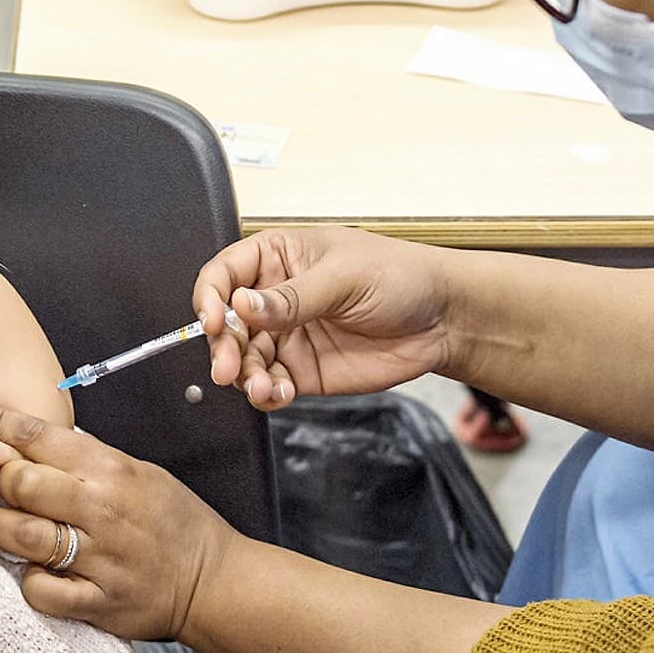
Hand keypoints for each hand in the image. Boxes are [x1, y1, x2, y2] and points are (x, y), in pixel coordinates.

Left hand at [0, 405, 236, 641]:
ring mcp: (100, 558)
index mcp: (110, 471)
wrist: (213, 579)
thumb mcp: (138, 472)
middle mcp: (102, 510)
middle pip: (21, 483)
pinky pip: (41, 592)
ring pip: (22, 536)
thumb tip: (31, 441)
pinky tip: (33, 573)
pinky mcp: (98, 602)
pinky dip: (29, 583)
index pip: (38, 437)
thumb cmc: (174, 522)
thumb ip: (86, 459)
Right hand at [193, 226, 456, 409]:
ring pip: (243, 359)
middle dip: (223, 347)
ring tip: (262, 386)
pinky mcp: (300, 371)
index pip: (223, 275)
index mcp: (276, 258)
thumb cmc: (401, 276)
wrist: (443, 320)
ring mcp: (285, 336)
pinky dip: (266, 394)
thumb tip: (242, 304)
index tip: (213, 321)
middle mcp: (273, 298)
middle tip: (229, 366)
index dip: (210, 297)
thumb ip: (292, 297)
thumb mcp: (344, 277)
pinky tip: (278, 393)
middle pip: (225, 324)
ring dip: (244, 376)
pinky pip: (268, 385)